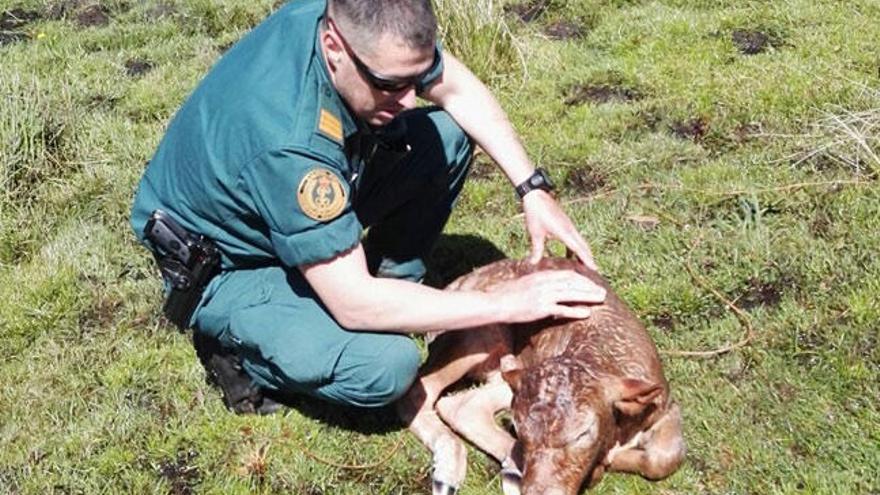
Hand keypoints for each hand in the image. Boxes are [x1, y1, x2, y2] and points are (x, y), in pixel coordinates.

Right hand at [490, 269, 605, 321]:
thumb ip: (538, 283)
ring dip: (588, 296)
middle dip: (590, 287)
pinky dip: (576, 311)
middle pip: (573, 283)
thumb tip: (547, 285)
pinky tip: (587, 313)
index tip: (591, 283)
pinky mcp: (541, 308)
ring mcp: (543, 295)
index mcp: (542, 275)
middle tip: (603, 291)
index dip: (582, 278)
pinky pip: (563, 309)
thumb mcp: (524, 283)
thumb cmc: (506, 294)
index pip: (567, 274)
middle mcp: (545, 283)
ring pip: (572, 294)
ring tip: (601, 299)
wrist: (494, 302)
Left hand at [522, 190, 597, 268]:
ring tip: (586, 267)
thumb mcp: (535, 233)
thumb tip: (533, 263)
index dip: (587, 260)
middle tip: (594, 273)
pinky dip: (576, 248)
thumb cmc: (535, 213)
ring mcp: (569, 226)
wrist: (536, 196)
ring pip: (581, 242)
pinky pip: (575, 239)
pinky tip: (571, 257)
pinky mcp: (566, 224)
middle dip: (589, 259)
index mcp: (564, 232)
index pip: (579, 249)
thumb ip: (537, 249)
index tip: (595, 269)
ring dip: (584, 254)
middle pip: (584, 247)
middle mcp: (570, 229)